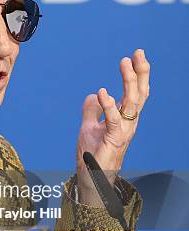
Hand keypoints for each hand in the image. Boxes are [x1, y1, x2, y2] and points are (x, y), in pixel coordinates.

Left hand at [76, 48, 149, 205]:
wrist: (90, 177)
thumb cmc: (93, 154)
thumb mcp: (89, 127)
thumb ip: (92, 111)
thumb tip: (93, 96)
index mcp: (124, 117)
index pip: (134, 92)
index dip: (137, 74)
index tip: (135, 55)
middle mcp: (128, 122)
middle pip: (139, 94)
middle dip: (140, 72)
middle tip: (138, 53)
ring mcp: (123, 131)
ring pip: (132, 103)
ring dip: (128, 82)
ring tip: (124, 64)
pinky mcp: (114, 140)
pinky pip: (114, 120)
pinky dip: (109, 105)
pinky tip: (103, 92)